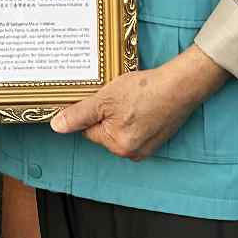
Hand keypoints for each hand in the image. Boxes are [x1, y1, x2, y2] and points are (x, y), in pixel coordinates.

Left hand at [48, 47, 225, 161]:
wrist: (180, 85)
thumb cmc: (144, 91)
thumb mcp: (104, 99)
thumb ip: (79, 114)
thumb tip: (57, 127)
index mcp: (117, 146)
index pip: (89, 130)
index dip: (92, 111)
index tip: (101, 97)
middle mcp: (132, 152)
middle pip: (105, 132)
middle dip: (108, 113)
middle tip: (118, 95)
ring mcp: (148, 147)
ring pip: (122, 129)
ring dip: (123, 114)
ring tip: (132, 97)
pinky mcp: (159, 138)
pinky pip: (138, 128)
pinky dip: (137, 116)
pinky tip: (143, 102)